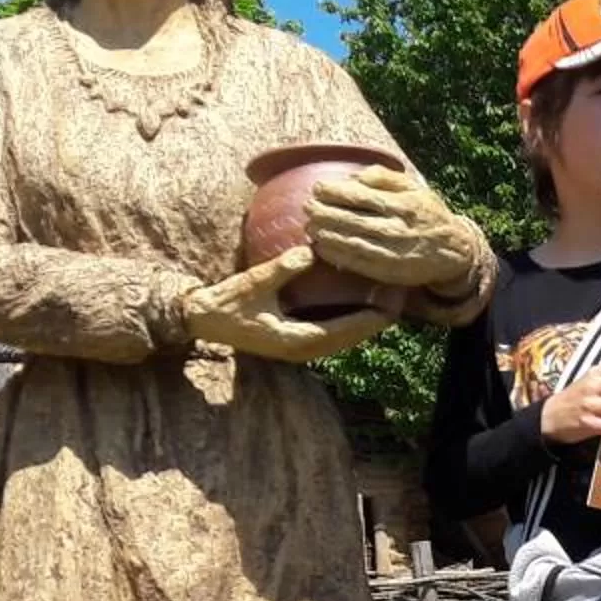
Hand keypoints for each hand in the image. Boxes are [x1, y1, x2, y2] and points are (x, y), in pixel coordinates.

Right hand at [179, 250, 376, 362]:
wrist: (202, 320)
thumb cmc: (226, 302)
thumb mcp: (254, 283)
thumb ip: (282, 268)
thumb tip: (309, 251)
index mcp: (297, 339)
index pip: (344, 331)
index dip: (369, 319)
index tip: (390, 306)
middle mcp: (302, 349)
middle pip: (349, 339)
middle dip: (373, 323)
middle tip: (398, 303)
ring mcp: (298, 349)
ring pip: (341, 340)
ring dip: (362, 325)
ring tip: (384, 306)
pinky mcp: (294, 344)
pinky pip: (330, 337)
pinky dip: (347, 325)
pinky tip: (357, 310)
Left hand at [305, 166, 491, 302]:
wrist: (453, 252)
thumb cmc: (427, 214)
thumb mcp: (414, 187)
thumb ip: (385, 177)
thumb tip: (355, 176)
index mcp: (403, 204)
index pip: (360, 195)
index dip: (335, 191)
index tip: (318, 188)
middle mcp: (398, 227)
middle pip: (352, 218)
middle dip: (325, 212)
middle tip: (308, 207)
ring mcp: (393, 251)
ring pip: (351, 241)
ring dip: (326, 233)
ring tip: (311, 226)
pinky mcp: (389, 271)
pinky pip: (357, 262)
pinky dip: (336, 255)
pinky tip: (322, 247)